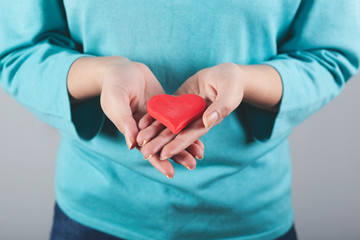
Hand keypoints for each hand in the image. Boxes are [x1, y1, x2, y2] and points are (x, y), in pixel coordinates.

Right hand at [70, 56, 202, 177]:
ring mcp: (157, 117)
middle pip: (164, 145)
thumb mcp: (116, 101)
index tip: (171, 173)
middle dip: (178, 156)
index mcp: (133, 131)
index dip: (158, 162)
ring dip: (186, 143)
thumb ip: (124, 121)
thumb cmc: (113, 85)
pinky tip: (201, 129)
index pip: (147, 151)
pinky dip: (187, 124)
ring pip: (173, 133)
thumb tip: (132, 145)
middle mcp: (146, 128)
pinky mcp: (164, 106)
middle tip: (193, 165)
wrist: (121, 68)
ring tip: (201, 153)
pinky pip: (178, 117)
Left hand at [137, 62, 245, 160]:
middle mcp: (193, 120)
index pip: (190, 136)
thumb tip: (209, 121)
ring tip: (139, 141)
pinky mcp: (178, 102)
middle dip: (160, 144)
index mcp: (206, 121)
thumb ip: (222, 107)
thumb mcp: (230, 92)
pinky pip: (164, 111)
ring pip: (166, 125)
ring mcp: (184, 112)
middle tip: (145, 154)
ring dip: (153, 133)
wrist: (226, 74)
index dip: (177, 145)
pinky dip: (153, 117)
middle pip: (175, 134)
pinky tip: (141, 122)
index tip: (164, 154)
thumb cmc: (232, 82)